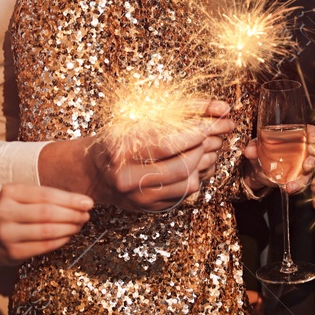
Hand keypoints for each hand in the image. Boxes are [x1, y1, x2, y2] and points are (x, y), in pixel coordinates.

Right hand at [0, 183, 92, 263]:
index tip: (88, 202)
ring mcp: (7, 234)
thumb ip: (48, 198)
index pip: (46, 194)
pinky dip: (60, 241)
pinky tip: (68, 236)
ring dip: (68, 228)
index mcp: (10, 192)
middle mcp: (5, 212)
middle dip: (72, 214)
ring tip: (79, 225)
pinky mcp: (12, 252)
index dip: (70, 199)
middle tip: (86, 215)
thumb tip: (82, 202)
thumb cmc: (17, 213)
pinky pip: (44, 246)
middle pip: (47, 212)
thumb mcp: (25, 199)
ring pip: (47, 231)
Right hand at [90, 100, 233, 211]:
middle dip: (202, 149)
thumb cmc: (116, 140)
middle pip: (181, 167)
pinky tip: (192, 164)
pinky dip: (194, 177)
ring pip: (187, 184)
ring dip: (202, 164)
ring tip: (200, 149)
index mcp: (121, 152)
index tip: (206, 125)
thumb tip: (220, 107)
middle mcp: (128, 178)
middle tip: (207, 137)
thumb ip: (179, 112)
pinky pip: (184, 195)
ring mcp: (139, 197)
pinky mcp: (149, 208)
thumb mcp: (137, 120)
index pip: (167, 144)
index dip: (193, 134)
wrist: (93, 173)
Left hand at [243, 123, 314, 194]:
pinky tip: (287, 189)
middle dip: (312, 161)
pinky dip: (296, 187)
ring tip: (292, 186)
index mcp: (297, 135)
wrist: (257, 169)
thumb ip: (253, 147)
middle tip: (306, 167)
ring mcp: (302, 164)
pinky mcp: (298, 178)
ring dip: (303, 179)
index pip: (312, 133)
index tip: (311, 145)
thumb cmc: (260, 151)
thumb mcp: (256, 147)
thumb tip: (249, 151)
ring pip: (310, 171)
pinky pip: (301, 182)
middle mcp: (303, 149)